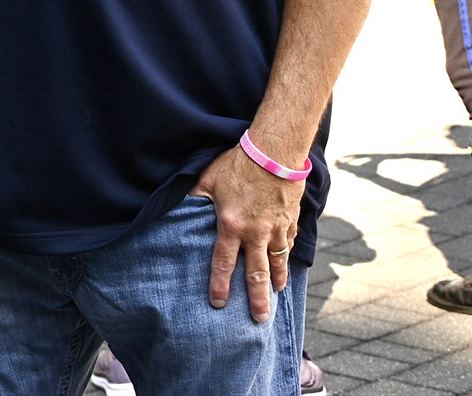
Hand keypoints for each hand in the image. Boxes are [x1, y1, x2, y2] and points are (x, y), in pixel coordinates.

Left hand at [191, 139, 304, 321]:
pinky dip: (287, 257)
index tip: (219, 304)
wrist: (275, 152)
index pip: (223, 263)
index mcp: (231, 225)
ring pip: (278, 262)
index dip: (221, 285)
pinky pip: (289, 244)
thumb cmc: (237, 163)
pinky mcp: (291, 221)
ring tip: (275, 295)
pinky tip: (285, 264)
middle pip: (257, 274)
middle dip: (258, 299)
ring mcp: (277, 229)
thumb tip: (180, 206)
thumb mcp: (207, 178)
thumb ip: (195, 196)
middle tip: (259, 319)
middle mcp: (256, 233)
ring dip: (276, 281)